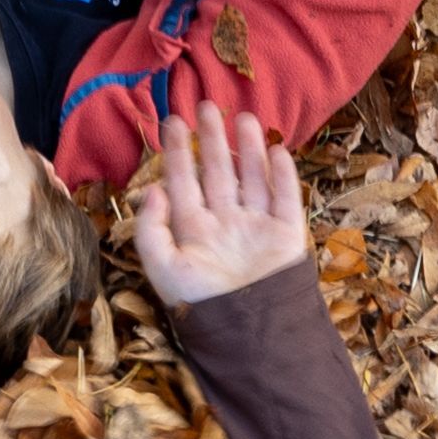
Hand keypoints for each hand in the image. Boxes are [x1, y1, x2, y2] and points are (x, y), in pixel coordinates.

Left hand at [127, 105, 307, 307]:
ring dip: (247, 148)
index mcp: (194, 231)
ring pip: (252, 177)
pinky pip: (284, 197)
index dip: (177, 152)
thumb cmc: (202, 305)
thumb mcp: (163, 269)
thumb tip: (152, 188)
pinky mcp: (286, 234)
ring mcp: (256, 227)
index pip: (183, 183)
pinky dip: (282, 174)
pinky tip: (276, 149)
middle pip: (218, 172)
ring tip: (242, 117)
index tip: (172, 121)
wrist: (250, 334)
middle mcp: (225, 223)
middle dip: (211, 140)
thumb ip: (151, 230)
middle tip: (206, 104)